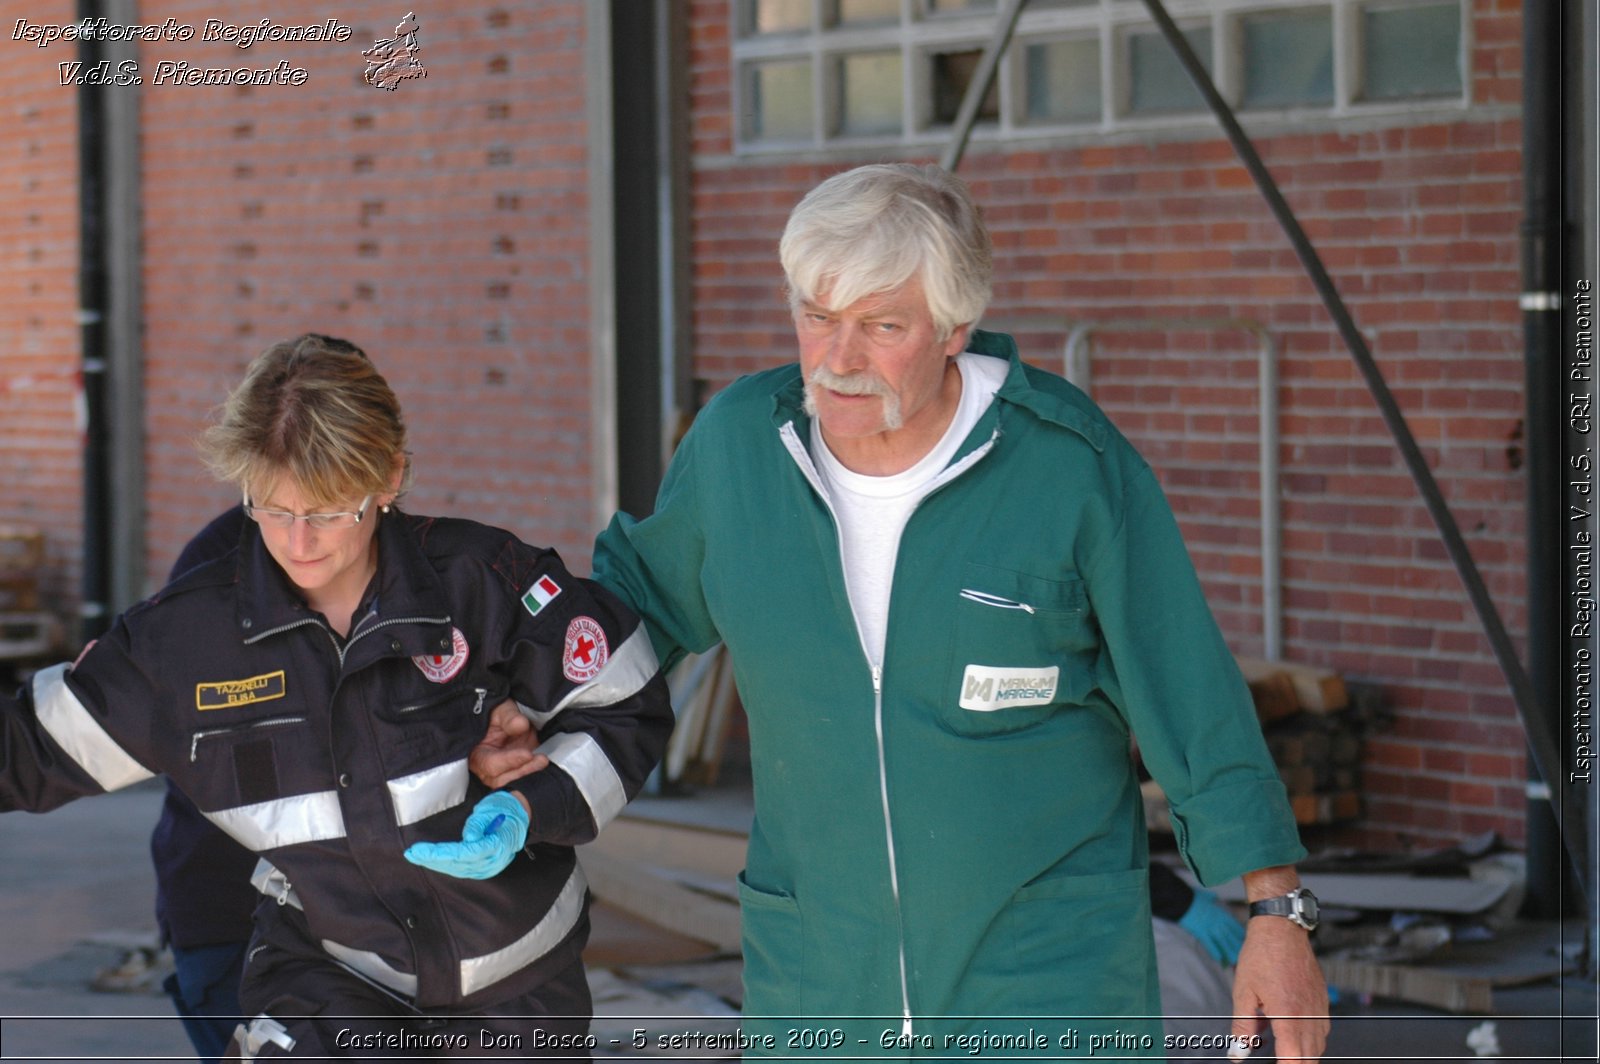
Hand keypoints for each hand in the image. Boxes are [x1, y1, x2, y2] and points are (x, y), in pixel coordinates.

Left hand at [403, 791, 530, 879]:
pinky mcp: (483, 867)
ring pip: (457, 869)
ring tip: (417, 857)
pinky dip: (446, 865)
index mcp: (496, 846)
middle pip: (457, 864)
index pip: (463, 853)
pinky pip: (461, 869)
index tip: (419, 849)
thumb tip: (468, 838)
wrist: (520, 815)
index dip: (439, 853)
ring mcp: (488, 867)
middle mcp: (492, 861)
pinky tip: (433, 861)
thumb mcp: (492, 809)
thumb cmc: (506, 809)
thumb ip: (479, 823)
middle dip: (431, 860)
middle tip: (411, 853)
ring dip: (436, 864)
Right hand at [470, 699, 548, 788]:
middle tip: (540, 760)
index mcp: (478, 754)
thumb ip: (509, 717)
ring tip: (543, 761)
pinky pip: (525, 782)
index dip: (509, 761)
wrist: (510, 720)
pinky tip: (545, 767)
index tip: (527, 753)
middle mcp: (488, 769)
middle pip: (501, 780)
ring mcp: (504, 774)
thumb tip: (520, 724)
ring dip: (530, 774)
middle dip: (522, 771)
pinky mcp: (518, 774)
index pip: (491, 764)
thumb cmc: (499, 716)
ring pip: (514, 784)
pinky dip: (535, 776)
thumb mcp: (501, 710)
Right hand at [1178, 888, 1245, 965]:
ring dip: (1229, 951)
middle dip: (1237, 945)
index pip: (1234, 925)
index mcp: (1220, 913)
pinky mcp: (1201, 932)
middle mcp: (1218, 921)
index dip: (1240, 933)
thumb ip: (1211, 897)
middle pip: (1230, 935)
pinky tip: (1219, 958)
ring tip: (1234, 960)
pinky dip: (1214, 951)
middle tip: (1243, 954)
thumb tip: (1214, 897)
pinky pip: (1209, 944)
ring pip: (1222, 941)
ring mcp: (1210, 927)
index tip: (1245, 940)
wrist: (1182, 900)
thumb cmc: (1193, 897)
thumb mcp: (1205, 895)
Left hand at [1230, 914, 1328, 1061]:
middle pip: (1309, 1058)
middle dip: (1294, 1063)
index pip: (1293, 1059)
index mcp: (1288, 1015)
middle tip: (1278, 1057)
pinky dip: (1310, 1039)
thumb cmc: (1261, 956)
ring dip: (1302, 1053)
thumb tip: (1238, 1053)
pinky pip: (1322, 1031)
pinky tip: (1293, 1032)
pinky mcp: (1323, 1002)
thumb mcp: (1243, 992)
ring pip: (1318, 1047)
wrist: (1281, 929)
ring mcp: (1319, 1009)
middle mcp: (1308, 1015)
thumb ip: (1243, 1027)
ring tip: (1280, 1046)